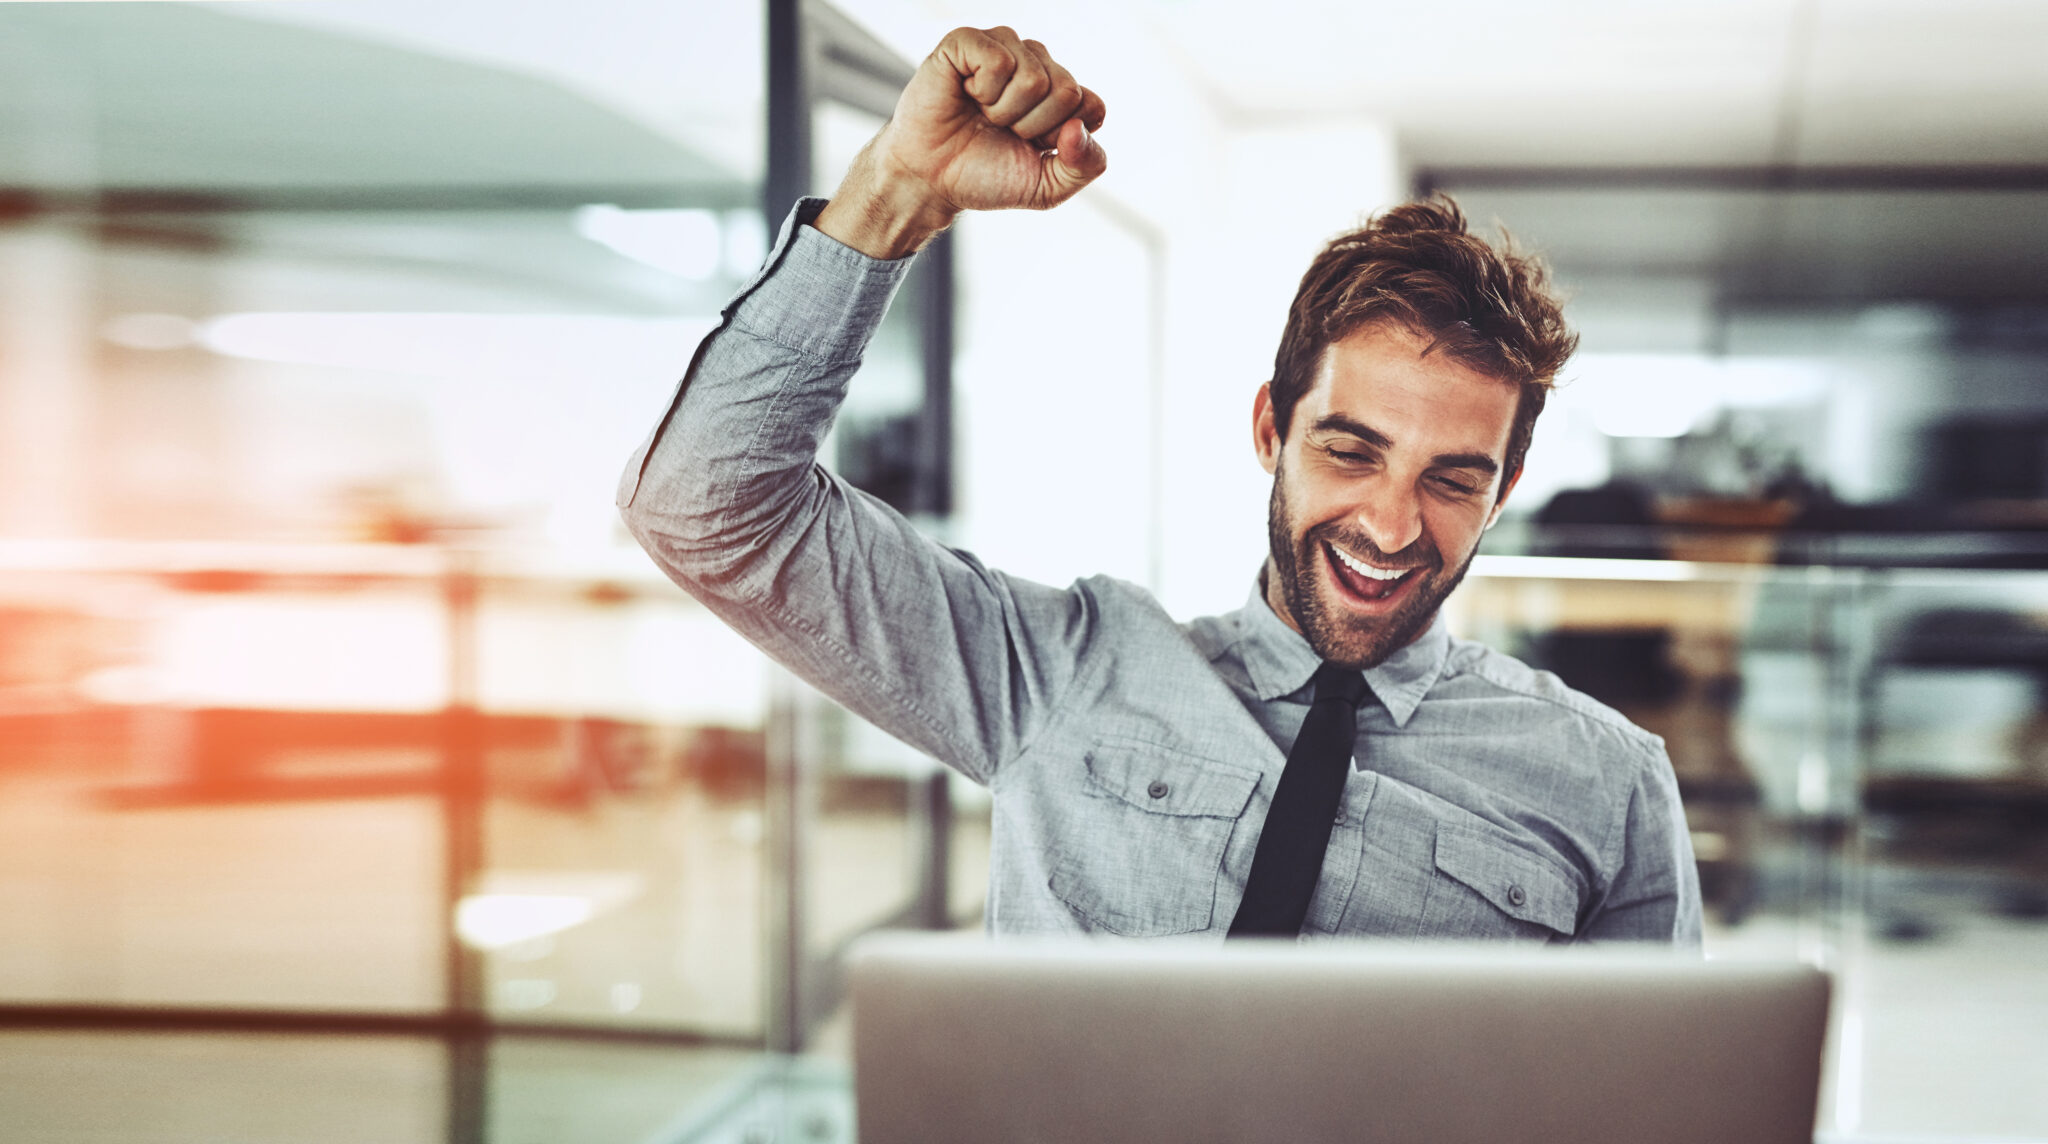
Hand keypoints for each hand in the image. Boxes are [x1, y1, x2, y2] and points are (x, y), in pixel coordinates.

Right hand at [816, 26, 1107, 259]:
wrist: (930, 179)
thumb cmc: (985, 176)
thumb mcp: (1047, 187)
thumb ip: (1085, 167)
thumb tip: (1078, 128)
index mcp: (1060, 93)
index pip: (1092, 106)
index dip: (1060, 138)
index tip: (1031, 147)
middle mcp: (1037, 63)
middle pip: (1068, 91)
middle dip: (1033, 127)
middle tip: (1001, 131)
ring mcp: (1004, 47)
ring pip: (1035, 77)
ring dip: (1004, 112)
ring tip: (982, 115)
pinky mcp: (969, 41)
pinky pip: (999, 60)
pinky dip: (982, 91)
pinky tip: (966, 95)